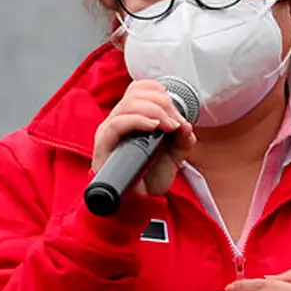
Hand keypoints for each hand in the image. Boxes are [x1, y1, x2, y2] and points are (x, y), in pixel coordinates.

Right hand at [92, 79, 196, 196]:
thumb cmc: (153, 175)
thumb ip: (183, 138)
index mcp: (131, 117)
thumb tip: (187, 125)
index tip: (177, 112)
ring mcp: (108, 134)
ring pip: (127, 105)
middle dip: (162, 103)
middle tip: (176, 122)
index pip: (139, 89)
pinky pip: (116, 125)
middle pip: (135, 94)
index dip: (160, 93)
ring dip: (155, 111)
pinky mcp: (103, 148)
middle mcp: (116, 122)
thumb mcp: (176, 153)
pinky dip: (138, 121)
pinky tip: (153, 127)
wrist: (143, 202)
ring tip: (170, 126)